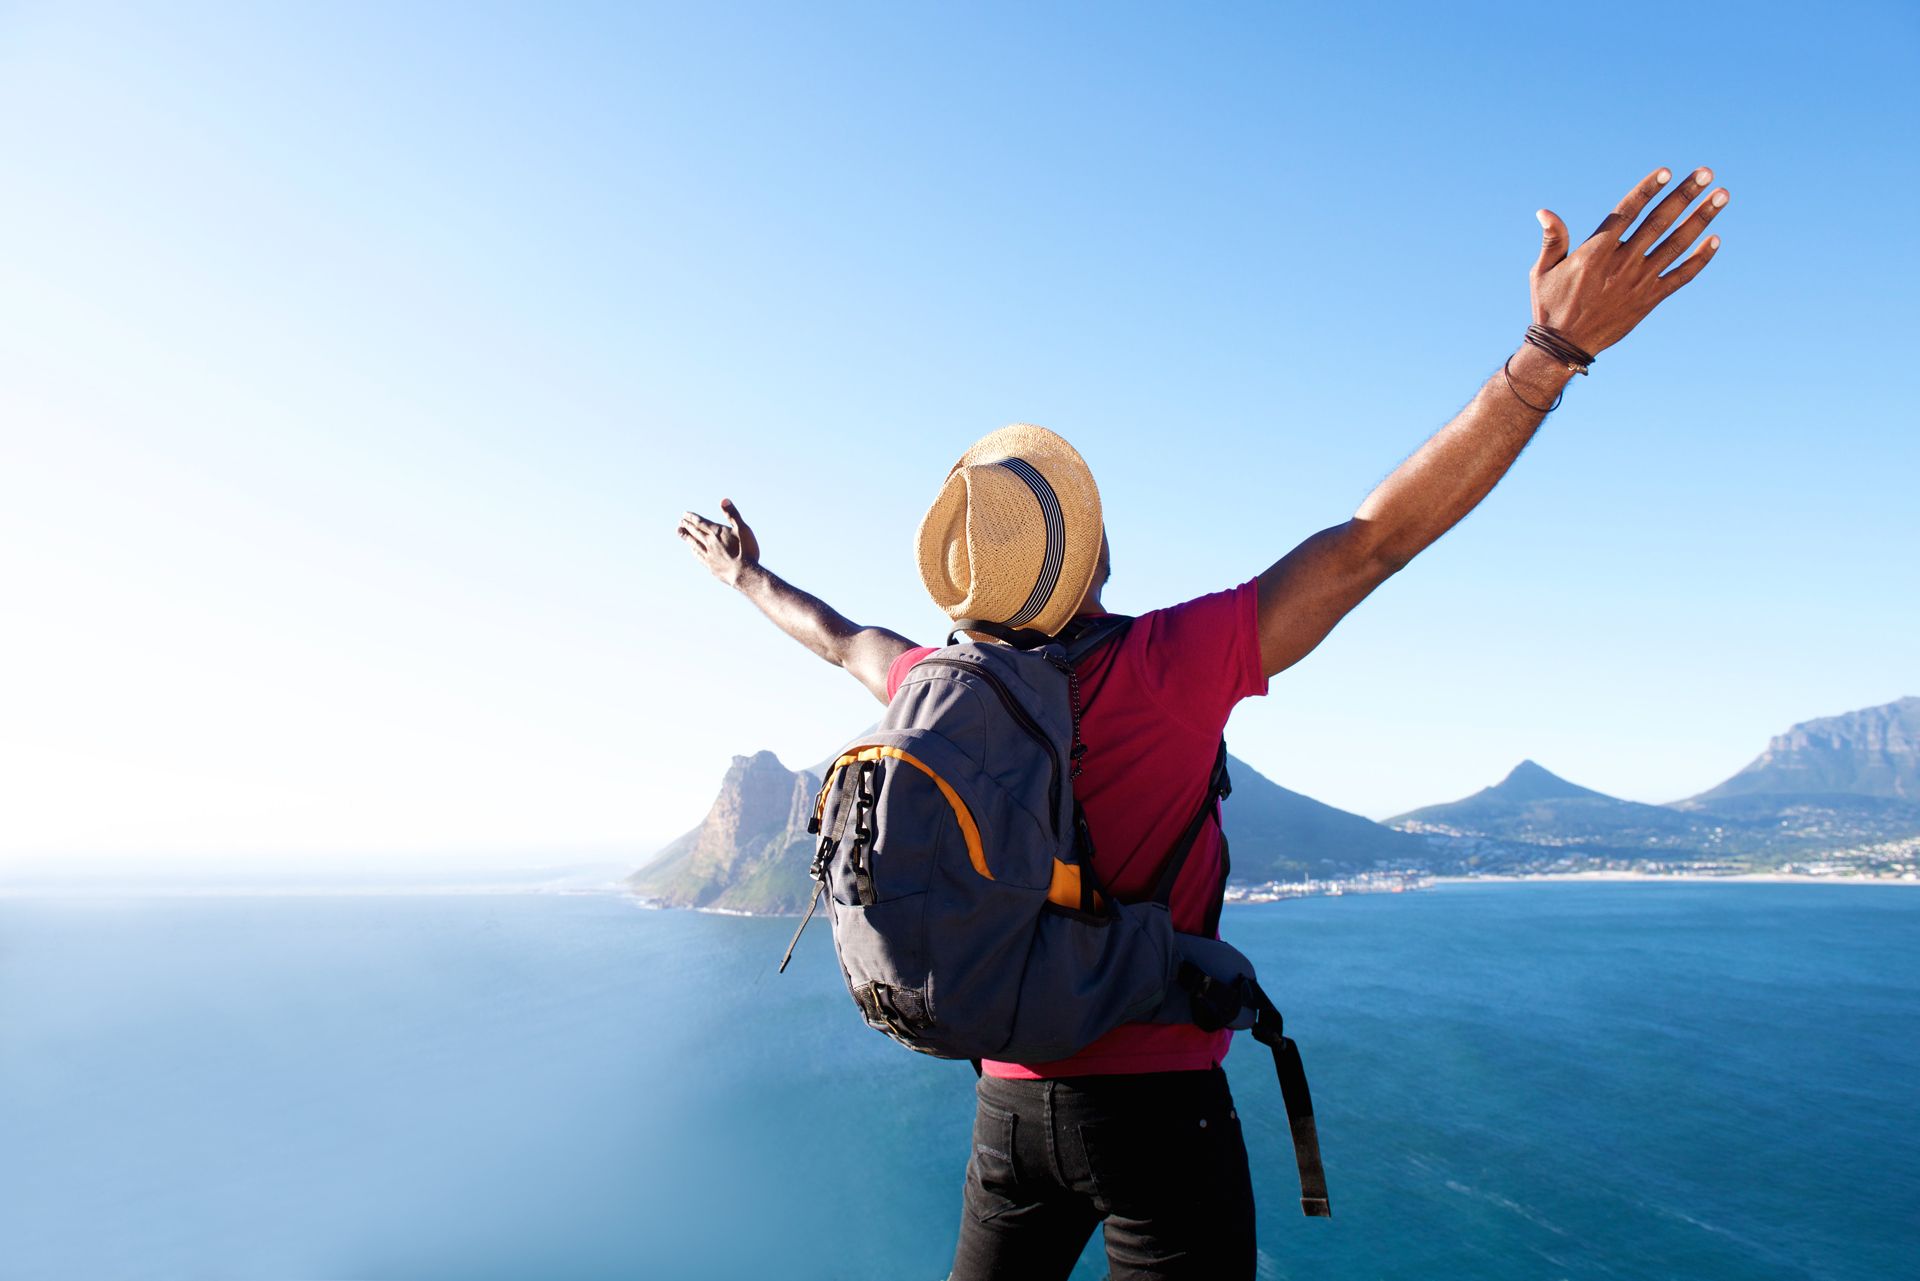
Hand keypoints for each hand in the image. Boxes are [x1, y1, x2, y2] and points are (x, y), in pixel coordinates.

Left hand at [677, 498, 760, 587]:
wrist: (744, 574)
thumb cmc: (746, 550)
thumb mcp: (743, 529)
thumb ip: (733, 514)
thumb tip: (724, 500)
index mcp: (717, 532)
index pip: (701, 523)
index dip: (692, 518)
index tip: (684, 514)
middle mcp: (709, 543)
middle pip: (695, 532)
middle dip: (687, 526)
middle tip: (680, 522)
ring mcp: (709, 555)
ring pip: (693, 543)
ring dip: (686, 537)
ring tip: (679, 532)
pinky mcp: (710, 566)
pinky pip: (698, 556)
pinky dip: (693, 550)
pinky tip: (692, 550)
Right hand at [1531, 165, 1729, 355]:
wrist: (1565, 347)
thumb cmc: (1551, 305)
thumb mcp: (1543, 271)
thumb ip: (1552, 239)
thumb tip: (1544, 212)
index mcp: (1595, 252)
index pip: (1627, 213)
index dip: (1647, 190)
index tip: (1667, 172)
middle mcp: (1622, 263)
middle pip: (1659, 221)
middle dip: (1685, 195)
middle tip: (1707, 173)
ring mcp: (1639, 282)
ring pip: (1677, 243)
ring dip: (1701, 218)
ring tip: (1722, 195)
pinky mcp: (1650, 299)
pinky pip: (1681, 276)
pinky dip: (1700, 258)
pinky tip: (1716, 239)